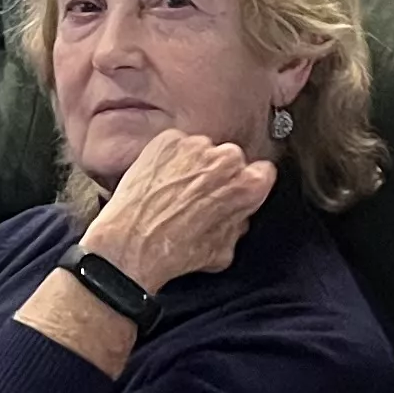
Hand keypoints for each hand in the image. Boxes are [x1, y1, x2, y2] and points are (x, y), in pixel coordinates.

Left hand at [79, 129, 274, 295]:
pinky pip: (177, 145)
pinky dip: (171, 159)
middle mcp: (226, 157)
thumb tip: (239, 215)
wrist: (130, 243)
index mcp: (248, 184)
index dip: (248, 187)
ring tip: (176, 191)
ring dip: (195, 165)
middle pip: (232, 159)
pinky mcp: (167, 139)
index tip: (236, 194)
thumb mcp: (225, 251)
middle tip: (201, 197)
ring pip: (204, 150)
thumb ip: (240, 224)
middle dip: (221, 176)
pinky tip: (162, 182)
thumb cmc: (176, 252)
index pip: (263, 173)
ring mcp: (195, 145)